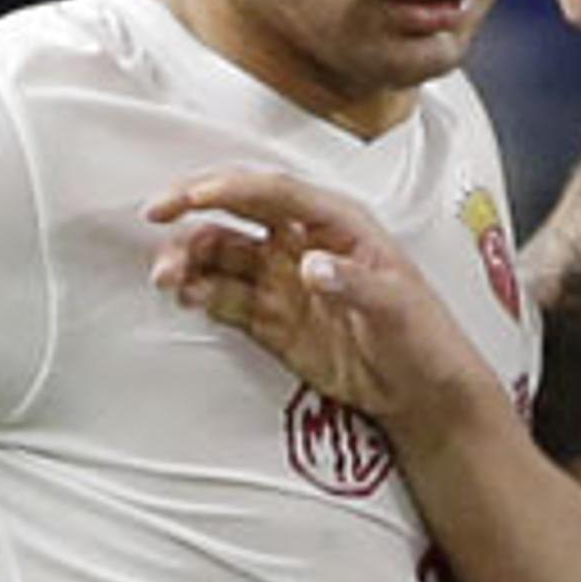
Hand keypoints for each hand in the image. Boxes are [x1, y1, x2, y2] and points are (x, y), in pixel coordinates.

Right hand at [148, 165, 486, 437]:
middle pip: (236, 213)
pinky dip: (202, 295)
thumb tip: (309, 264)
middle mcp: (301, 242)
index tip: (192, 196)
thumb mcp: (398, 308)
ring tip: (167, 277)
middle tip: (156, 217)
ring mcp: (283, 280)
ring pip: (223, 255)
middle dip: (193, 211)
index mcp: (335, 223)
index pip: (273, 192)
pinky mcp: (272, 320)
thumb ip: (354, 284)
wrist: (424, 393)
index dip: (229, 188)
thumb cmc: (425, 338)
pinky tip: (186, 297)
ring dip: (191, 258)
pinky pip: (227, 298)